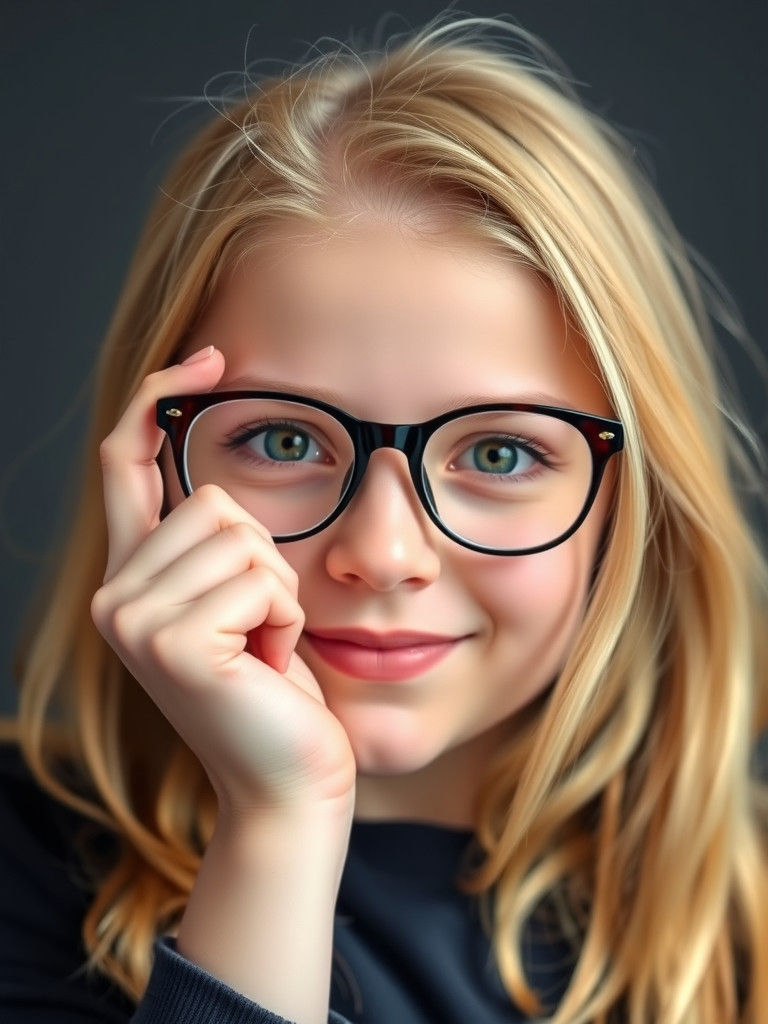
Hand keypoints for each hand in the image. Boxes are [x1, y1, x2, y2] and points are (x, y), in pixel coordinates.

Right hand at [90, 346, 356, 819]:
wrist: (289, 781)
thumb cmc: (276, 691)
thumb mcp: (244, 602)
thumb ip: (218, 544)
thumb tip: (223, 471)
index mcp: (132, 579)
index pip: (125, 463)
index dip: (158, 400)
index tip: (211, 359)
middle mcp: (116, 595)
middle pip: (213, 500)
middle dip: (266, 560)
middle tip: (260, 630)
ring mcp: (134, 619)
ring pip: (241, 534)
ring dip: (279, 592)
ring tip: (263, 649)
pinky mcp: (173, 643)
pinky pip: (262, 579)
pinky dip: (286, 619)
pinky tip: (267, 666)